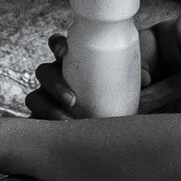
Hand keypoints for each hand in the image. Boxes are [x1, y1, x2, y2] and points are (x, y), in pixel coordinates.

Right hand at [25, 30, 155, 117]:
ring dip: (48, 109)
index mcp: (73, 62)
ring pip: (35, 98)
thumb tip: (145, 78)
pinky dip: (41, 125)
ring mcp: (48, 98)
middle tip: (72, 100)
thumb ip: (136, 74)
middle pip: (44, 72)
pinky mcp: (45, 119)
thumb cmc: (117, 93)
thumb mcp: (126, 81)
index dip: (57, 45)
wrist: (112, 119)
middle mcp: (56, 77)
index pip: (58, 46)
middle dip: (54, 84)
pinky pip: (35, 120)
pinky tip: (55, 135)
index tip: (64, 52)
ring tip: (67, 122)